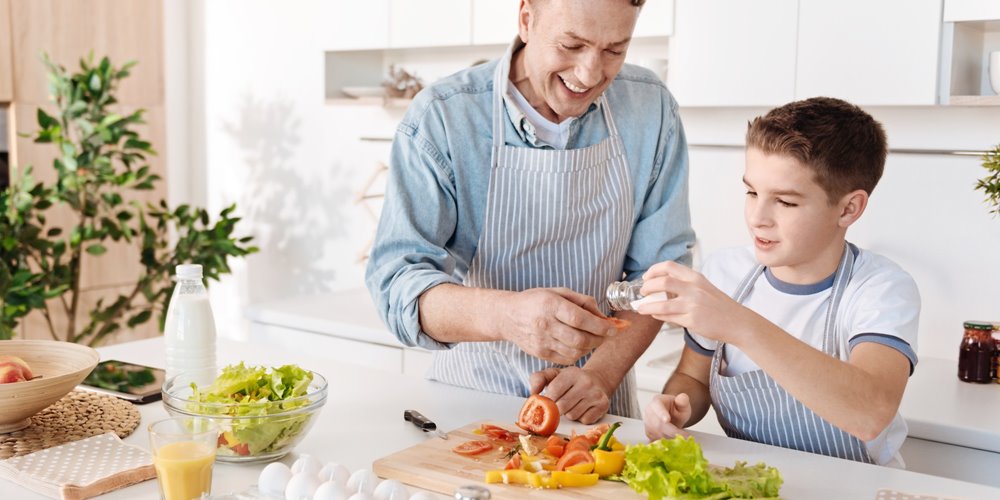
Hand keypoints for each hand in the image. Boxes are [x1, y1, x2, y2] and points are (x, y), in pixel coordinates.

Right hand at [503, 288, 617, 364]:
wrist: (507, 316)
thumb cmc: (535, 301)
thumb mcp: (558, 292)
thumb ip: (582, 301)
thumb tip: (603, 316)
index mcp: (550, 305)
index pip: (580, 319)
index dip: (600, 326)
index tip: (613, 328)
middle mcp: (545, 324)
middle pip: (580, 339)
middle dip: (599, 339)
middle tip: (606, 334)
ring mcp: (541, 341)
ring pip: (575, 352)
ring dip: (590, 347)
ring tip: (593, 339)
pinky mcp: (540, 354)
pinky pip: (566, 359)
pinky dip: (578, 354)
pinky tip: (579, 345)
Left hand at [529, 366, 610, 423]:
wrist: (598, 380)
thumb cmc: (571, 380)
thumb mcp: (554, 374)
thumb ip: (538, 379)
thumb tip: (533, 393)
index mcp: (572, 373)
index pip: (553, 391)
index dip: (548, 399)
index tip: (549, 400)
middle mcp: (586, 382)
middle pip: (562, 406)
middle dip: (557, 409)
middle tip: (560, 404)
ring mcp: (596, 394)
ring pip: (573, 415)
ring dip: (569, 413)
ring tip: (573, 404)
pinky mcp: (603, 406)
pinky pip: (584, 420)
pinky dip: (581, 418)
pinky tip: (583, 408)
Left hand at [638, 261, 747, 343]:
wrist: (738, 322)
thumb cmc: (720, 306)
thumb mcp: (704, 287)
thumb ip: (685, 284)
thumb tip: (661, 286)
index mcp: (696, 277)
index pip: (669, 266)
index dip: (653, 270)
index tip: (646, 277)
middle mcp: (694, 289)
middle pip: (662, 282)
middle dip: (647, 287)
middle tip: (642, 292)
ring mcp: (693, 305)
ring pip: (662, 304)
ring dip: (647, 306)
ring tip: (640, 308)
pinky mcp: (692, 320)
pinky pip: (669, 317)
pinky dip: (657, 315)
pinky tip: (654, 315)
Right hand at [643, 393, 691, 440]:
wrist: (672, 415)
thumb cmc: (677, 409)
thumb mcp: (683, 404)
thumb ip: (683, 401)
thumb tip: (682, 398)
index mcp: (657, 401)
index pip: (657, 407)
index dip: (662, 414)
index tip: (667, 420)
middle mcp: (649, 411)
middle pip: (657, 423)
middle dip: (672, 431)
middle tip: (685, 436)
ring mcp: (647, 422)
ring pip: (656, 433)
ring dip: (669, 437)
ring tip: (681, 438)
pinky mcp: (648, 432)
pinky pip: (655, 439)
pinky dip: (665, 442)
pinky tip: (673, 440)